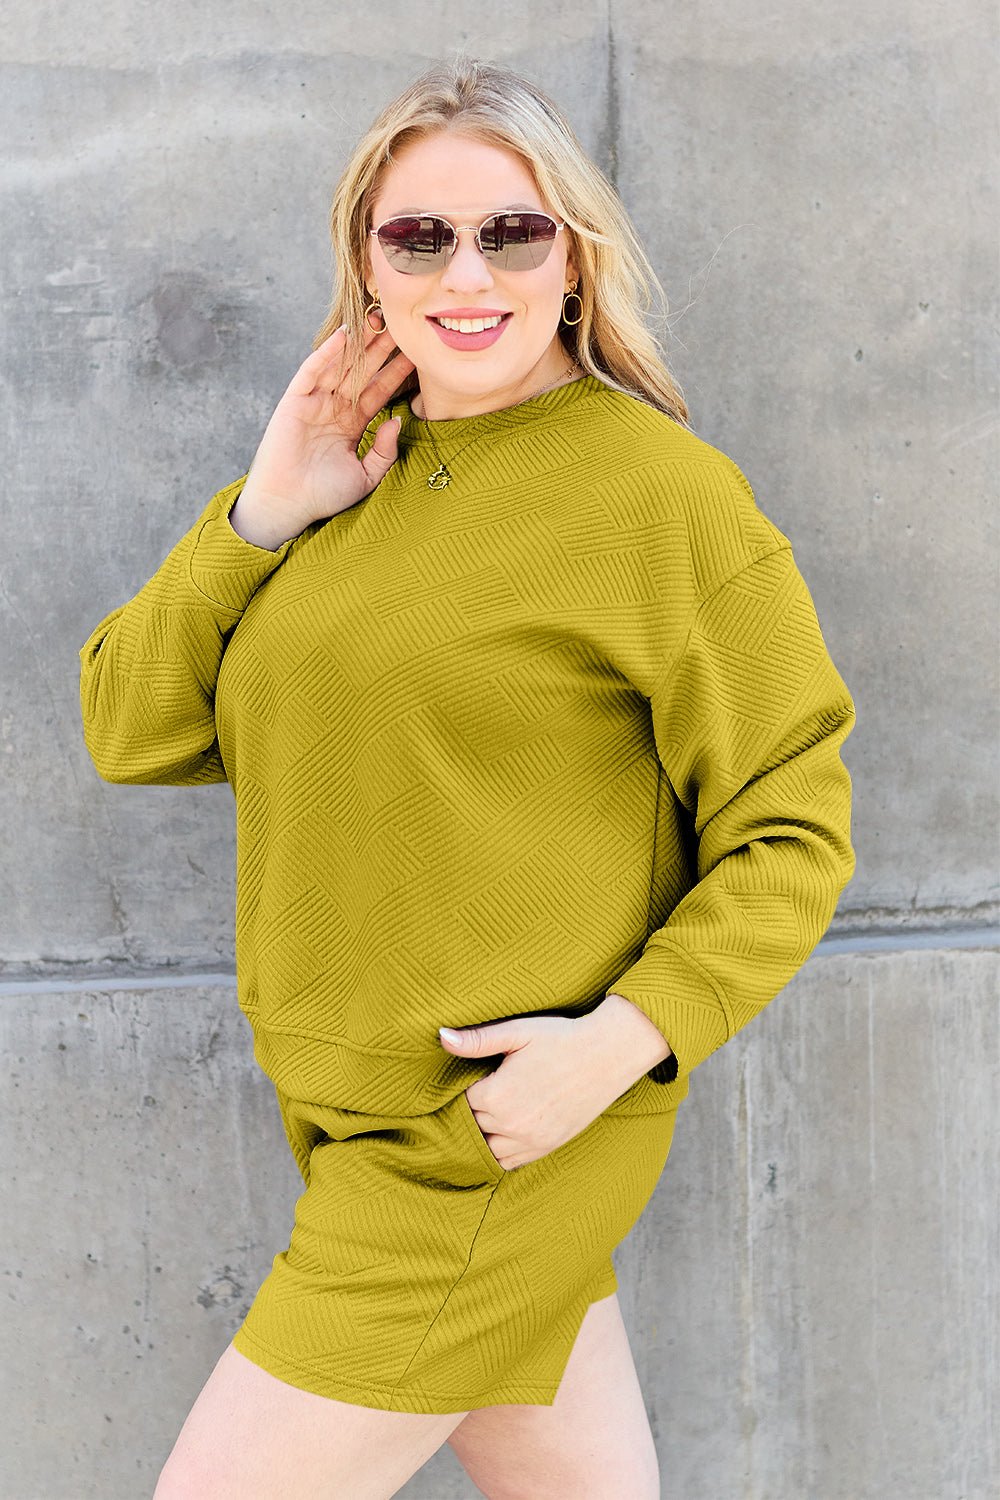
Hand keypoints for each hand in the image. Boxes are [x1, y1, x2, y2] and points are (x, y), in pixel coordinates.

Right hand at [228, 322, 415, 548]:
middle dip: (380, 348)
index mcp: (352, 423)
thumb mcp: (366, 476)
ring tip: (377, 320)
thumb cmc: (324, 495)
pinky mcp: (295, 401)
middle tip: (400, 325)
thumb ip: (384, 451)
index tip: (416, 354)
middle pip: (362, 371)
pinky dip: (327, 353)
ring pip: (340, 365)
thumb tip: (397, 421)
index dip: (396, 372)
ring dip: (357, 343)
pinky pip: (312, 371)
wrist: (288, 505)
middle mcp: (334, 408)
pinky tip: (344, 336)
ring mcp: (314, 402)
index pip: (379, 391)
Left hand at [438, 1009, 654, 1170]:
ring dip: (483, 1134)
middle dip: (472, 1109)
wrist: (608, 1055)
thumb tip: (441, 1037)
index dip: (464, 1086)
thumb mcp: (517, 1031)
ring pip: (486, 1149)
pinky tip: (502, 1133)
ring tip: (489, 1112)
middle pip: (471, 1124)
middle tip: (481, 1090)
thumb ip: (477, 1040)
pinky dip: (500, 1151)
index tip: (473, 1074)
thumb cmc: (561, 1038)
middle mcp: (511, 1124)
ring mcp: (531, 1140)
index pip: (461, 1099)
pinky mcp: (547, 1147)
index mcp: (498, 1095)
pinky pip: (510, 1162)